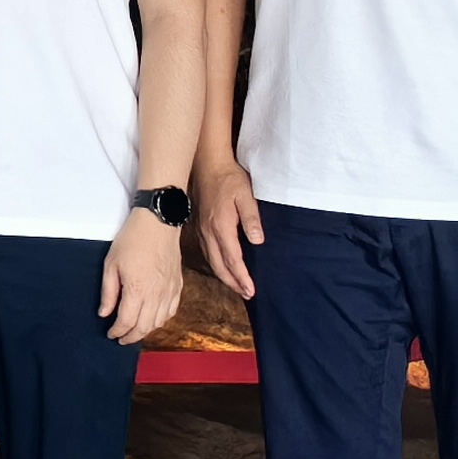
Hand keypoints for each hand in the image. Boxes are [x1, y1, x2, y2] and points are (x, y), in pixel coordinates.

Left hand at [100, 214, 185, 346]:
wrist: (158, 223)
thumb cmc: (133, 239)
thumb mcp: (111, 263)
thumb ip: (108, 292)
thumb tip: (104, 313)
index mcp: (138, 290)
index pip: (127, 322)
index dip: (117, 331)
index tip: (111, 334)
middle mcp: (156, 295)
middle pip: (144, 327)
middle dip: (131, 337)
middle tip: (121, 338)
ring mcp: (169, 291)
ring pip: (159, 322)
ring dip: (146, 330)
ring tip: (134, 330)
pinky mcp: (177, 286)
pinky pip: (171, 311)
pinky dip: (161, 320)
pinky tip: (152, 319)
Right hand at [195, 159, 263, 299]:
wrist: (207, 164)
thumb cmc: (229, 178)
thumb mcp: (246, 195)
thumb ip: (251, 218)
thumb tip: (258, 241)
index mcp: (221, 226)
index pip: (232, 259)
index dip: (242, 277)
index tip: (251, 290)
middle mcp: (209, 232)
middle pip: (219, 265)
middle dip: (233, 282)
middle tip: (247, 294)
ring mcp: (202, 230)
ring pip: (211, 260)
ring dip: (224, 276)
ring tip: (237, 286)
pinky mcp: (199, 226)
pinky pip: (207, 252)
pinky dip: (216, 265)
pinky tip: (222, 267)